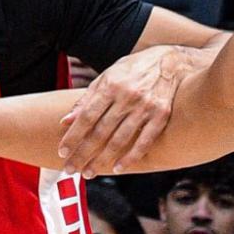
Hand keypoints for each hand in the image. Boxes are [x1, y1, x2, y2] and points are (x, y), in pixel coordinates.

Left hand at [56, 42, 215, 173]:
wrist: (170, 61)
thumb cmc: (134, 70)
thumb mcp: (107, 77)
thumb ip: (87, 99)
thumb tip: (66, 120)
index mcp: (111, 86)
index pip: (87, 116)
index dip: (73, 136)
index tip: (62, 152)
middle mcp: (127, 97)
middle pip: (101, 131)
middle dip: (84, 152)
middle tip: (71, 169)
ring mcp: (145, 107)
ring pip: (120, 139)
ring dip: (103, 159)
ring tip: (89, 172)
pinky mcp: (161, 115)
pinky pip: (145, 140)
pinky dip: (131, 156)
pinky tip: (118, 168)